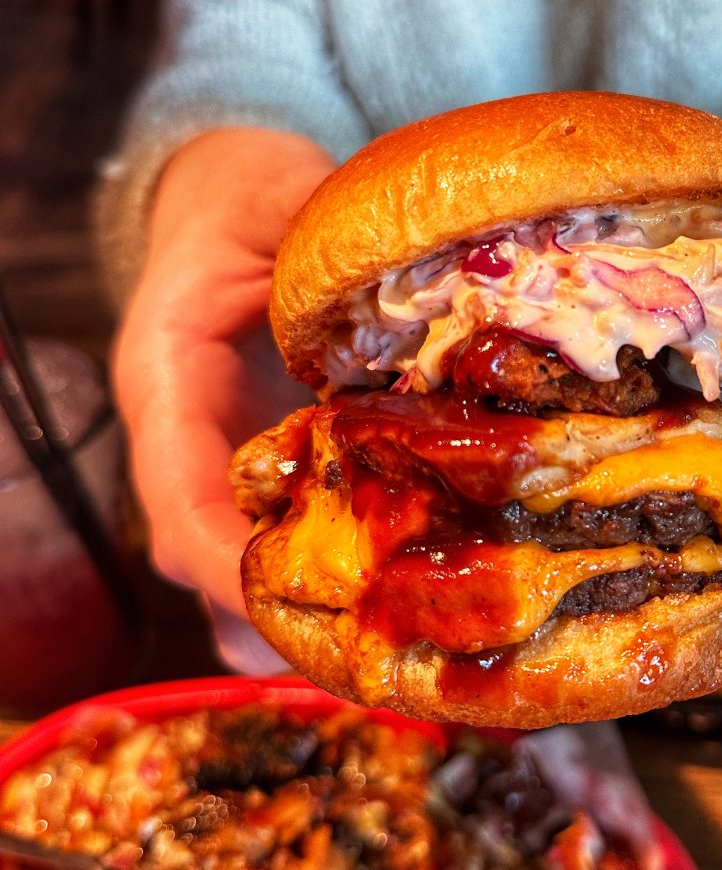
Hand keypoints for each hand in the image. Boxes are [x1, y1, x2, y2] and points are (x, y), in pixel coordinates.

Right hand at [112, 129, 333, 670]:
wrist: (235, 198)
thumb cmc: (252, 194)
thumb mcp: (283, 194)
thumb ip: (324, 238)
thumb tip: (404, 276)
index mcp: (168, 371)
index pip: (174, 480)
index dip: (219, 548)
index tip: (272, 596)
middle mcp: (181, 432)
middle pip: (195, 547)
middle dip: (261, 609)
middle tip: (342, 661)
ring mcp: (216, 459)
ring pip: (224, 564)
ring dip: (281, 623)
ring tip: (360, 674)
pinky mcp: (256, 471)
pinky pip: (265, 546)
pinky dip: (305, 596)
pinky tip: (369, 639)